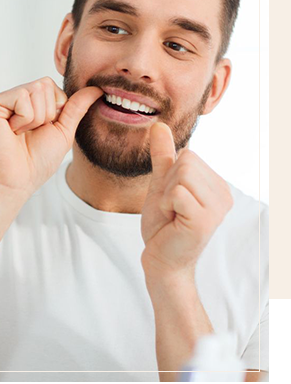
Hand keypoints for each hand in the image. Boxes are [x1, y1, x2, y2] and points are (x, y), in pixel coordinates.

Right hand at [0, 77, 102, 196]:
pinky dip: (24, 119)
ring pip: (35, 89)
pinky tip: (11, 132)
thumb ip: (76, 107)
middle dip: (46, 113)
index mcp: (25, 103)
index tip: (40, 130)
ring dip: (36, 118)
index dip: (55, 110)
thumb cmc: (36, 161)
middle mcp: (10, 98)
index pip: (51, 86)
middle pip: (44, 84)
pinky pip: (22, 97)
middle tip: (29, 133)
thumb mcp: (63, 130)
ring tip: (20, 134)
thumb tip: (96, 88)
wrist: (17, 181)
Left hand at [140, 123, 233, 277]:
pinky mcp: (204, 220)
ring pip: (181, 174)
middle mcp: (224, 194)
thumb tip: (159, 125)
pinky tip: (173, 221)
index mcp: (217, 184)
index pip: (188, 154)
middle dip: (168, 184)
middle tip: (171, 208)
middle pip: (186, 161)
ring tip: (173, 214)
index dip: (170, 175)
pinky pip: (176, 192)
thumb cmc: (163, 224)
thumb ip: (163, 155)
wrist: (161, 258)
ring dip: (166, 195)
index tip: (173, 199)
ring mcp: (217, 208)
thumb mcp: (161, 183)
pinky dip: (165, 204)